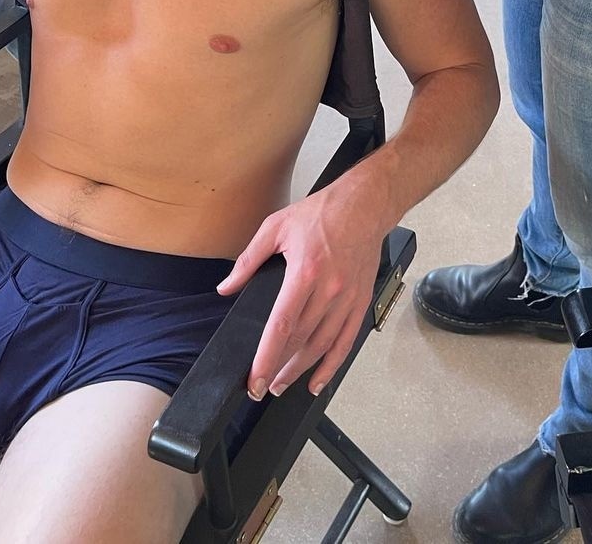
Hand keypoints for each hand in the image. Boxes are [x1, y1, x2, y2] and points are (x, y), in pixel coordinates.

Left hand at [218, 176, 389, 399]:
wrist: (365, 204)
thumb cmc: (323, 212)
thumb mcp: (276, 227)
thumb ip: (248, 260)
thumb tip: (226, 287)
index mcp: (304, 272)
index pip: (281, 326)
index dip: (266, 358)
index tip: (254, 379)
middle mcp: (328, 290)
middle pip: (300, 341)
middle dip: (278, 369)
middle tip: (261, 387)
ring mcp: (347, 298)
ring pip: (322, 345)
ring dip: (301, 370)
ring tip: (282, 384)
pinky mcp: (360, 300)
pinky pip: (346, 340)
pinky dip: (332, 364)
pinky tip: (318, 380)